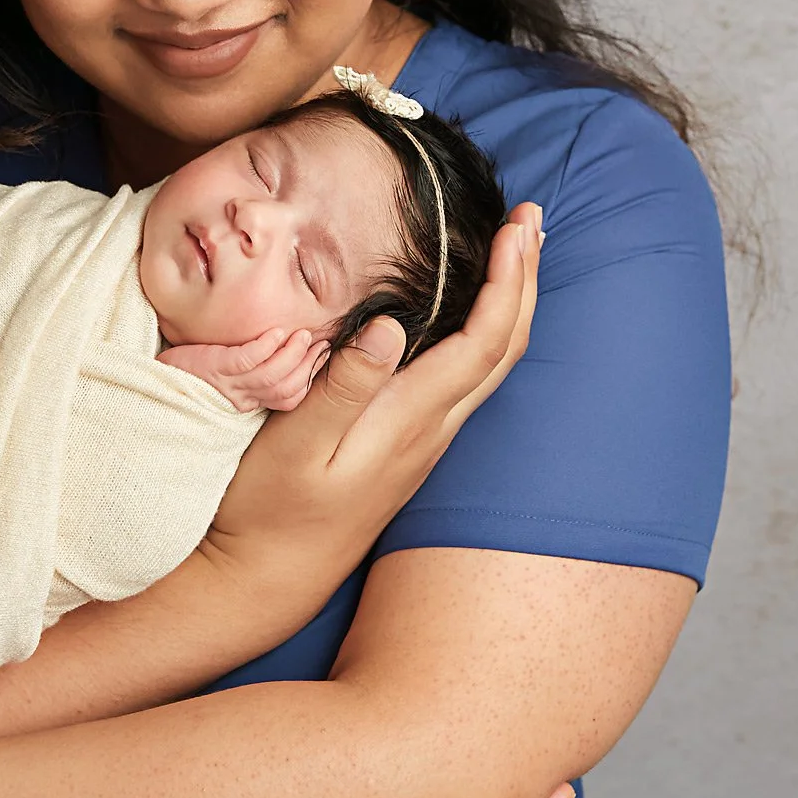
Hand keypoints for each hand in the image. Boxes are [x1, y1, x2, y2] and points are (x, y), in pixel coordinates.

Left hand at [158, 326, 328, 411]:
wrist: (152, 381)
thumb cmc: (189, 374)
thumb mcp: (223, 377)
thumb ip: (247, 369)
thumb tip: (274, 347)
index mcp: (246, 401)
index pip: (289, 397)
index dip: (308, 377)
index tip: (320, 355)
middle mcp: (241, 397)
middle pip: (286, 388)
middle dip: (306, 365)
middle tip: (318, 342)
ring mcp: (229, 384)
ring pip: (271, 375)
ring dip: (292, 354)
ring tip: (303, 335)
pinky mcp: (215, 368)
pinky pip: (246, 360)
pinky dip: (265, 347)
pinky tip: (275, 333)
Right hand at [202, 204, 541, 594]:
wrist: (266, 578)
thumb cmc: (269, 509)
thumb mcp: (294, 444)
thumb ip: (343, 387)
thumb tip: (389, 325)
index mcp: (410, 420)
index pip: (483, 341)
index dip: (508, 281)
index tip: (516, 227)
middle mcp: (431, 431)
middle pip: (504, 349)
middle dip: (525, 279)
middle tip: (531, 219)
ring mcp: (422, 443)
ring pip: (490, 366)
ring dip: (509, 303)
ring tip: (513, 255)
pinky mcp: (405, 448)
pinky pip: (465, 379)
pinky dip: (481, 330)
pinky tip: (466, 315)